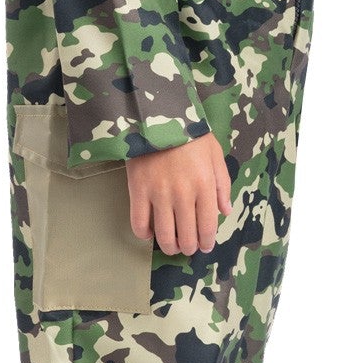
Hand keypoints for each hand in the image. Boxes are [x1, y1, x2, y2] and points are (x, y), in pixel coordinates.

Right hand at [126, 132, 232, 254]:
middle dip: (188, 247)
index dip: (206, 242)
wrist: (158, 115)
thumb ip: (222, 185)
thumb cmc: (190, 134)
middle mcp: (183, 194)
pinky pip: (139, 223)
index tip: (204, 246)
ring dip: (168, 246)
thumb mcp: (215, 155)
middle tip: (187, 247)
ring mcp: (159, 194)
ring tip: (170, 245)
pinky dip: (144, 234)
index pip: (207, 226)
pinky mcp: (138, 190)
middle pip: (186, 236)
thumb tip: (225, 212)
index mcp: (205, 185)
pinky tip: (149, 232)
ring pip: (163, 235)